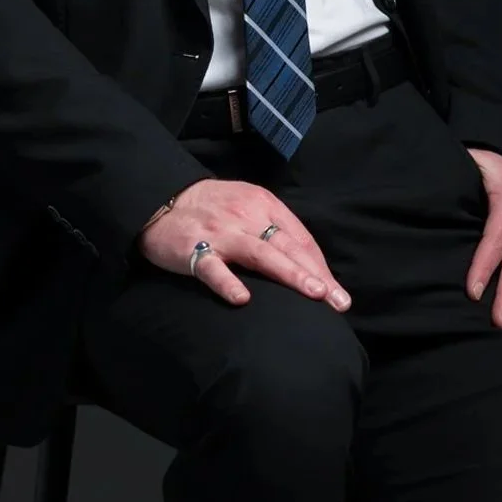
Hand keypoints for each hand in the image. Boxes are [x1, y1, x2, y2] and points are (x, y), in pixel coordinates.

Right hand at [139, 177, 351, 311]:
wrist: (162, 199)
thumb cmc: (213, 209)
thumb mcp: (248, 207)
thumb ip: (273, 230)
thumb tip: (308, 265)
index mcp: (263, 204)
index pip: (300, 237)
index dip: (321, 266)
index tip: (338, 294)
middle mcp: (246, 215)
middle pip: (287, 245)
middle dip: (316, 274)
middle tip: (338, 301)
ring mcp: (221, 232)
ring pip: (260, 253)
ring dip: (289, 273)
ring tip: (313, 294)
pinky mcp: (193, 248)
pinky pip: (212, 267)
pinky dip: (227, 282)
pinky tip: (242, 298)